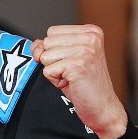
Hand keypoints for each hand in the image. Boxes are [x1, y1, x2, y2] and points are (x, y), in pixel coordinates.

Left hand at [32, 24, 127, 138]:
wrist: (102, 106)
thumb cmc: (83, 83)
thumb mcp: (65, 58)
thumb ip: (49, 46)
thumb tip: (35, 45)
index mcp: (91, 31)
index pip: (52, 32)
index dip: (54, 49)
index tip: (71, 61)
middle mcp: (91, 37)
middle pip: (47, 42)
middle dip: (52, 60)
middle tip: (71, 71)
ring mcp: (86, 51)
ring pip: (45, 56)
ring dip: (54, 71)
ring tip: (71, 77)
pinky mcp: (78, 65)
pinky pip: (47, 71)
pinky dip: (55, 80)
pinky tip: (71, 83)